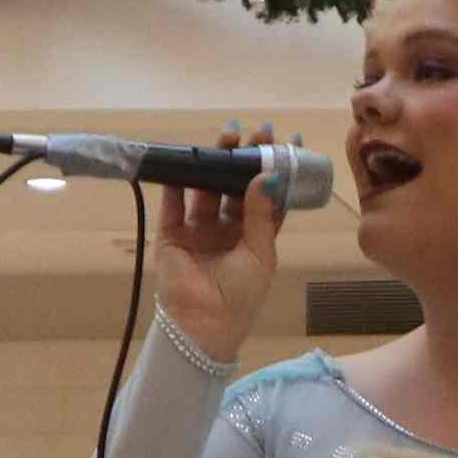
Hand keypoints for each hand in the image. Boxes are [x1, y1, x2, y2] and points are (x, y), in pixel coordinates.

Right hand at [152, 128, 290, 357]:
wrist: (204, 324)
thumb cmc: (241, 294)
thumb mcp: (259, 253)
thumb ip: (261, 214)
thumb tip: (267, 175)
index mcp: (254, 236)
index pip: (267, 196)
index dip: (275, 170)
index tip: (286, 142)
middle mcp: (227, 229)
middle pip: (236, 187)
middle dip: (245, 160)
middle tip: (255, 133)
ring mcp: (198, 230)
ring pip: (206, 190)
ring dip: (214, 165)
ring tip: (226, 138)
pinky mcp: (171, 234)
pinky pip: (172, 204)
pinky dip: (176, 183)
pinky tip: (186, 160)